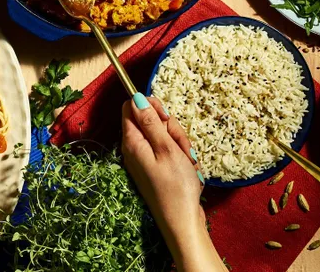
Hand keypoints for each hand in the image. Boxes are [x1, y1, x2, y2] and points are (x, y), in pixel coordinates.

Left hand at [121, 94, 225, 271]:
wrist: (183, 222)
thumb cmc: (176, 186)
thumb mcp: (166, 148)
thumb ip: (151, 122)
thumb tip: (136, 97)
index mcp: (132, 141)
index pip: (131, 107)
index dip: (150, 105)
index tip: (166, 115)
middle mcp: (134, 149)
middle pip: (151, 121)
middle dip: (171, 129)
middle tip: (180, 146)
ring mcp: (146, 159)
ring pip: (164, 136)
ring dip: (180, 145)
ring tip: (186, 163)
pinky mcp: (157, 169)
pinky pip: (170, 152)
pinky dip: (181, 158)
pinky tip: (188, 171)